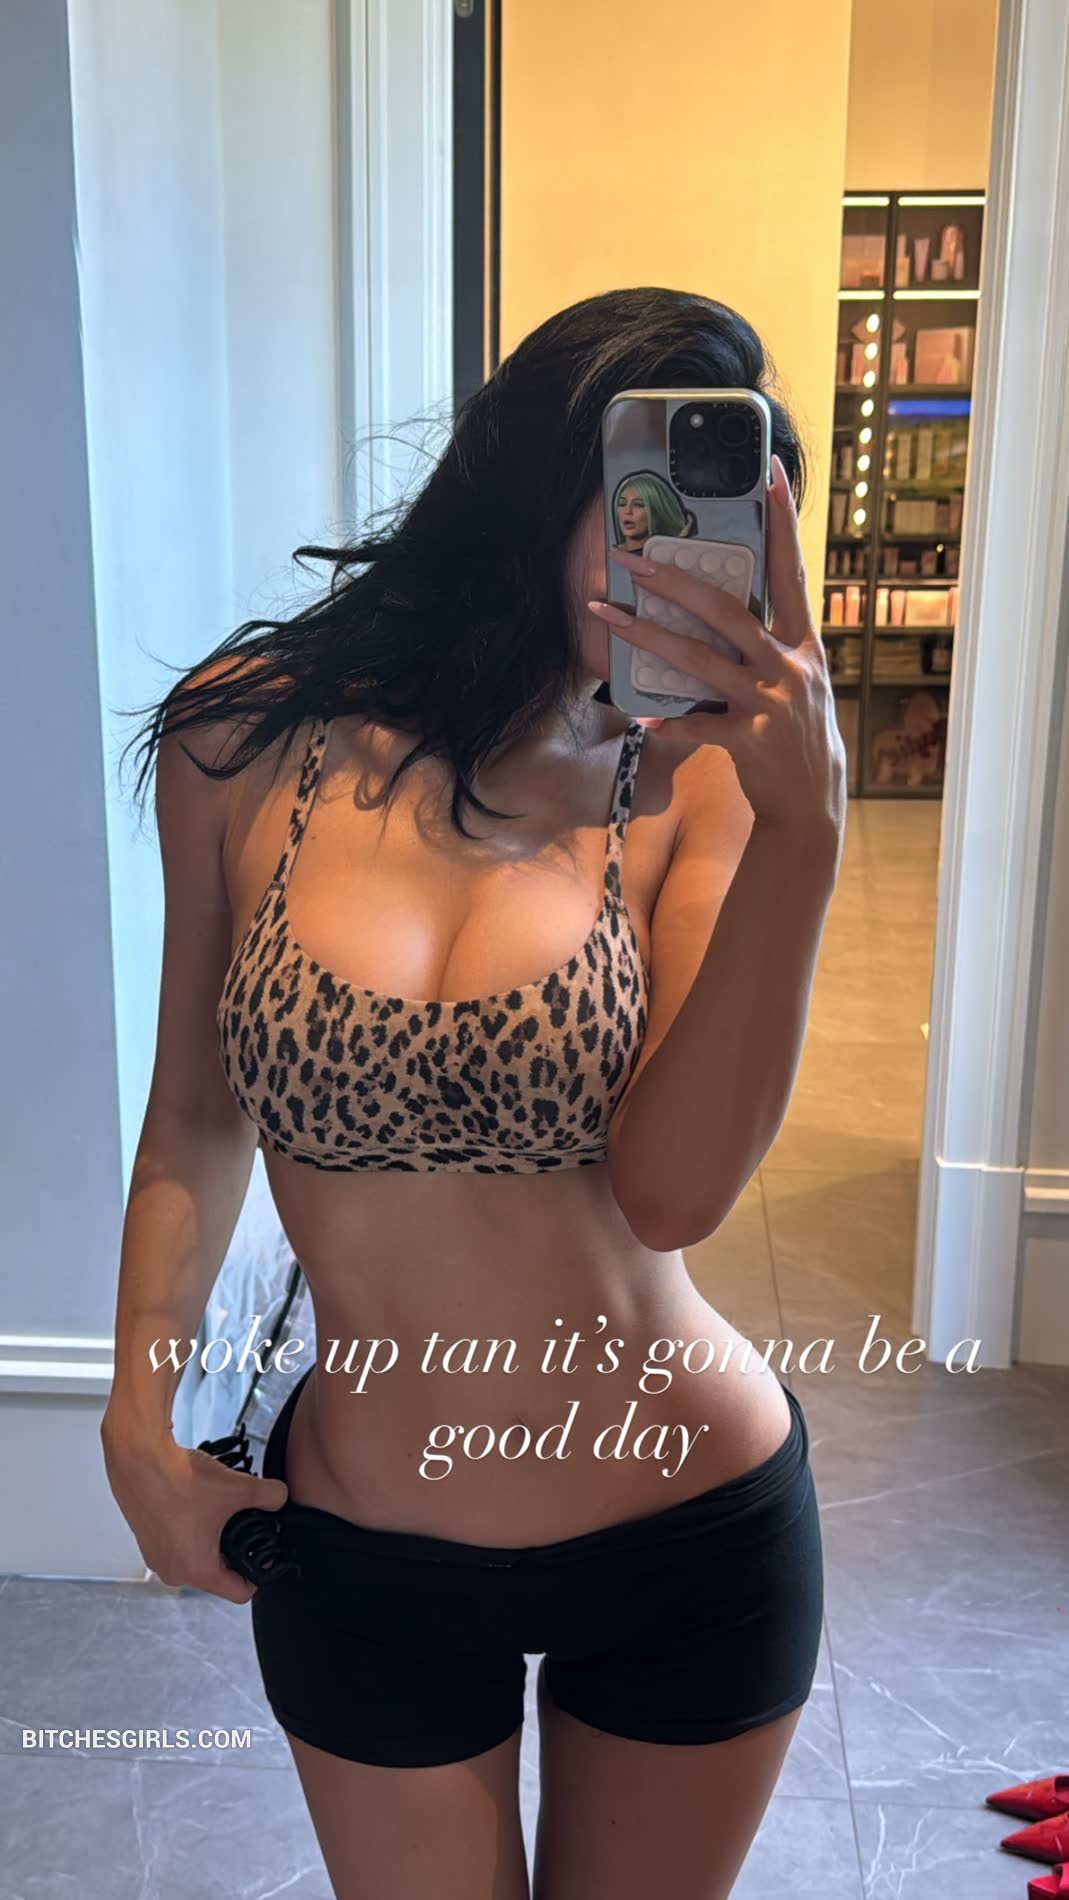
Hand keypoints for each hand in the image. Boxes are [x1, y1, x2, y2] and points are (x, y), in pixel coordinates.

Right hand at [102, 1430, 290, 1603]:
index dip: (258, 1575)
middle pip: (218, 1575)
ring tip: (218, 1510)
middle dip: (233, 1551)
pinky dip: (190, 1530)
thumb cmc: (178, 1481)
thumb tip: (280, 1497)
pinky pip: (178, 1545)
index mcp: (197, 1571)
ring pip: (197, 1558)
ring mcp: (156, 1557)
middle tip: (242, 1524)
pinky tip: (196, 1504)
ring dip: (211, 1539)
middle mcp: (173, 1572)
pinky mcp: (146, 1540)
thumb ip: (270, 1496)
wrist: (139, 1459)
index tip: (263, 1554)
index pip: (240, 1593)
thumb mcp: (238, 1488)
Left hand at [588, 454, 847, 842]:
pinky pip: (699, 726)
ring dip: (649, 637)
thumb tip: (726, 604)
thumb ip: (768, 643)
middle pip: (728, 610)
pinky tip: (640, 716)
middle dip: (677, 581)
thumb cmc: (794, 733)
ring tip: (608, 616)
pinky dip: (669, 722)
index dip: (784, 523)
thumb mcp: (795, 680)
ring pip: (702, 661)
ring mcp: (771, 703)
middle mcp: (790, 666)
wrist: (812, 802)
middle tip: (634, 557)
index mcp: (803, 643)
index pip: (793, 571)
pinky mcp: (751, 741)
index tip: (774, 473)